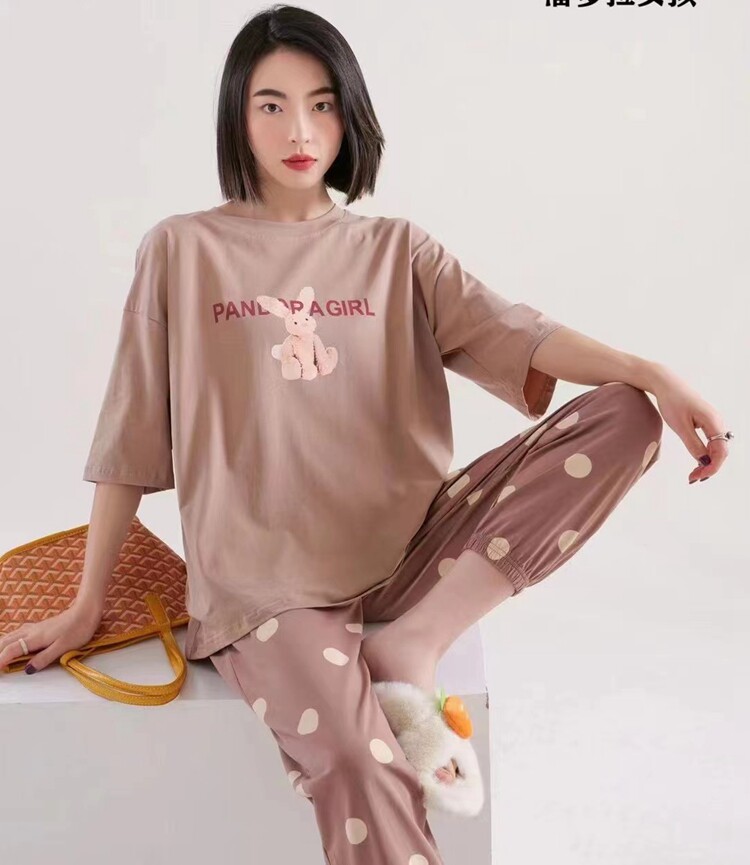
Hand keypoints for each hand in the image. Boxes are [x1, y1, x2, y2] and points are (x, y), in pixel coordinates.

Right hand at [0, 600, 103, 673]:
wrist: (86, 612)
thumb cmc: (77, 630)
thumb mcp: (62, 648)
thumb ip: (44, 658)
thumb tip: (27, 670)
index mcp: (35, 638)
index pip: (11, 650)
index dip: (0, 661)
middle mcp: (31, 631)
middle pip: (6, 641)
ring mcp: (34, 628)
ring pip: (10, 636)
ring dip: (1, 646)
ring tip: (0, 656)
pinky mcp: (39, 627)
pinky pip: (18, 633)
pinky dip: (9, 640)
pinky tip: (11, 642)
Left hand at [649, 365, 729, 483]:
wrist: (666, 384)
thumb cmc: (672, 402)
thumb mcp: (680, 426)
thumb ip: (693, 445)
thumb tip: (704, 463)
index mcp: (713, 422)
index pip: (721, 451)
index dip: (712, 467)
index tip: (699, 477)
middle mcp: (717, 422)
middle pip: (721, 451)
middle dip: (709, 467)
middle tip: (692, 478)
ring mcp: (713, 422)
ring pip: (716, 447)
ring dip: (707, 462)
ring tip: (693, 474)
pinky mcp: (706, 422)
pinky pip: (710, 442)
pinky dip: (704, 453)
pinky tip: (696, 461)